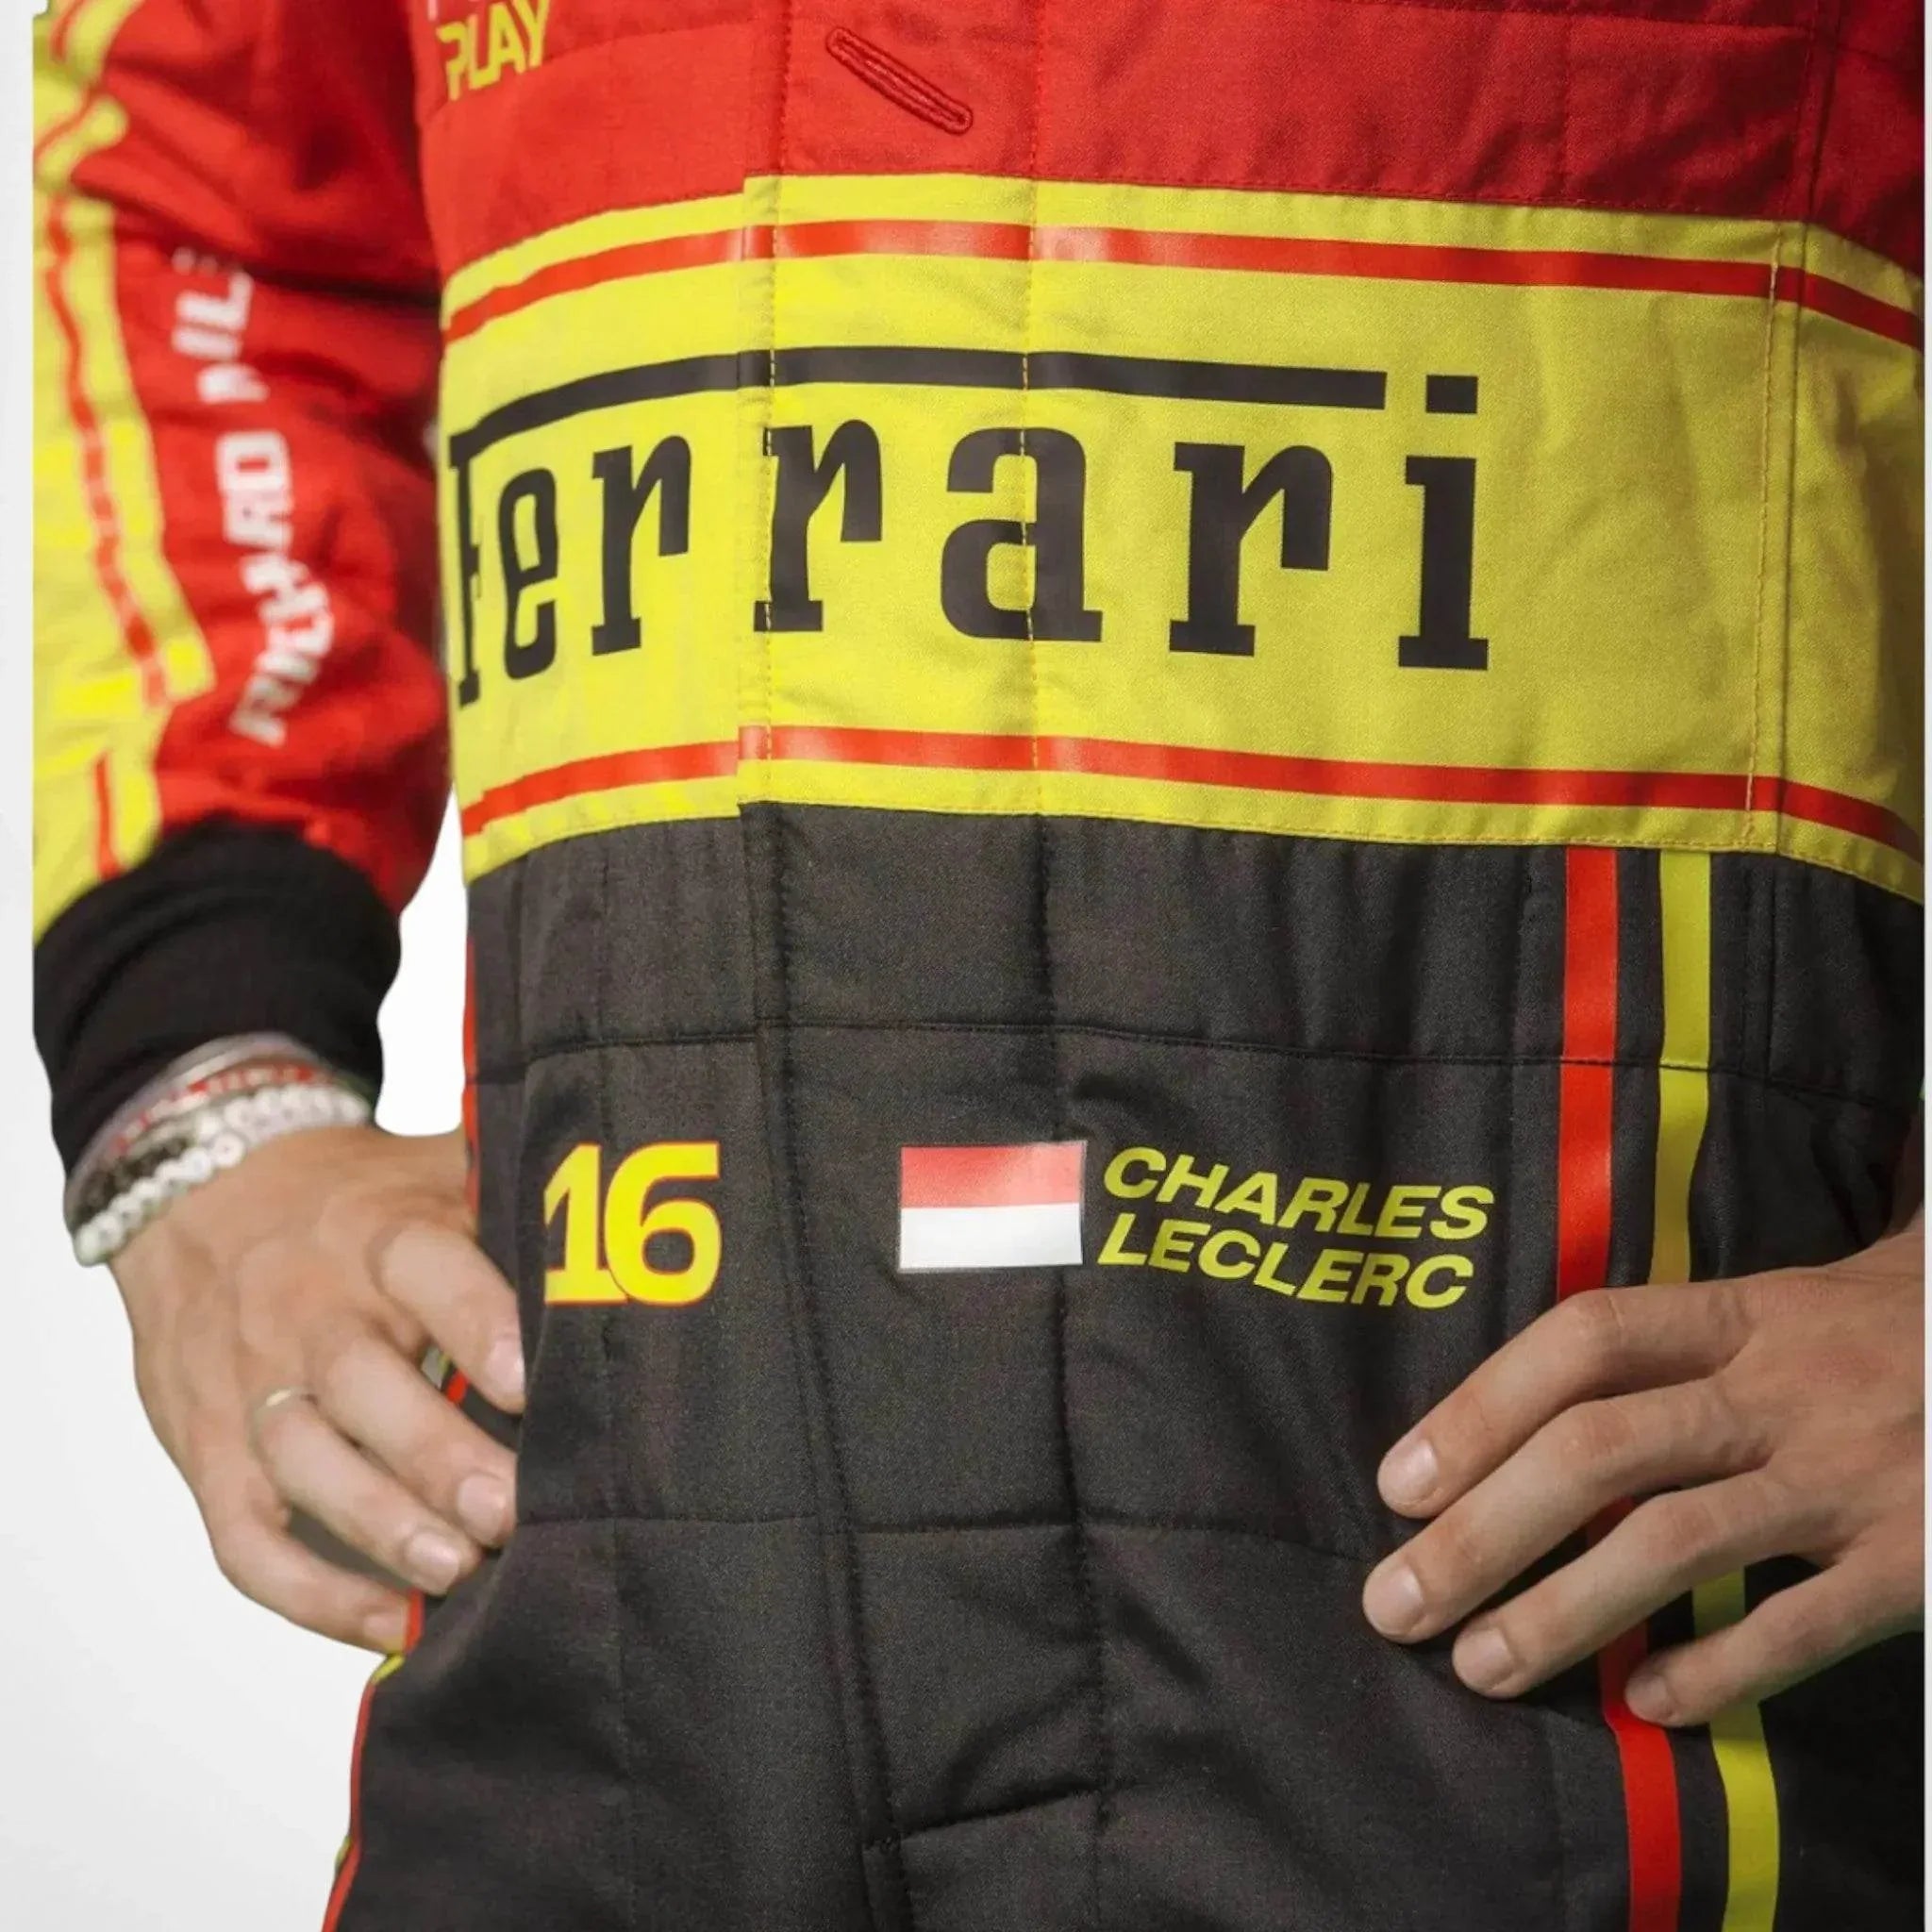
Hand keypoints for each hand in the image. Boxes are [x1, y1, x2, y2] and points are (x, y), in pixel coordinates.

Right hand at [112, 1125, 524, 1651]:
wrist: (204, 1195)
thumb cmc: (359, 1203)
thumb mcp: (433, 1175)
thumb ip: (518, 1201)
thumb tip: (643, 1232)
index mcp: (381, 1234)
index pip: (425, 1268)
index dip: (476, 1323)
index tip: (528, 1385)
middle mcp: (313, 1309)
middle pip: (361, 1382)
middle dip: (436, 1456)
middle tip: (509, 1512)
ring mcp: (254, 1383)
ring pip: (301, 1460)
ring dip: (378, 1523)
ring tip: (457, 1570)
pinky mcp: (211, 1450)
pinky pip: (245, 1536)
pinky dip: (313, 1593)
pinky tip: (389, 1626)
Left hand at [1361, 1218, 1922, 1724]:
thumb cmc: (1890, 1332)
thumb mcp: (1786, 1308)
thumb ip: (1674, 1351)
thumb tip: (1511, 1420)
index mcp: (1743, 1316)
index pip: (1586, 1341)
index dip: (1480, 1406)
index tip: (1399, 1483)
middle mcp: (1786, 1387)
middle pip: (1602, 1449)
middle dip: (1481, 1530)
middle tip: (1394, 1601)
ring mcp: (1854, 1473)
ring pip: (1680, 1540)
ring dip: (1564, 1609)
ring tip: (1479, 1664)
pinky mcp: (1922, 1558)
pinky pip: (1807, 1622)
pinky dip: (1719, 1666)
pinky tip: (1645, 1704)